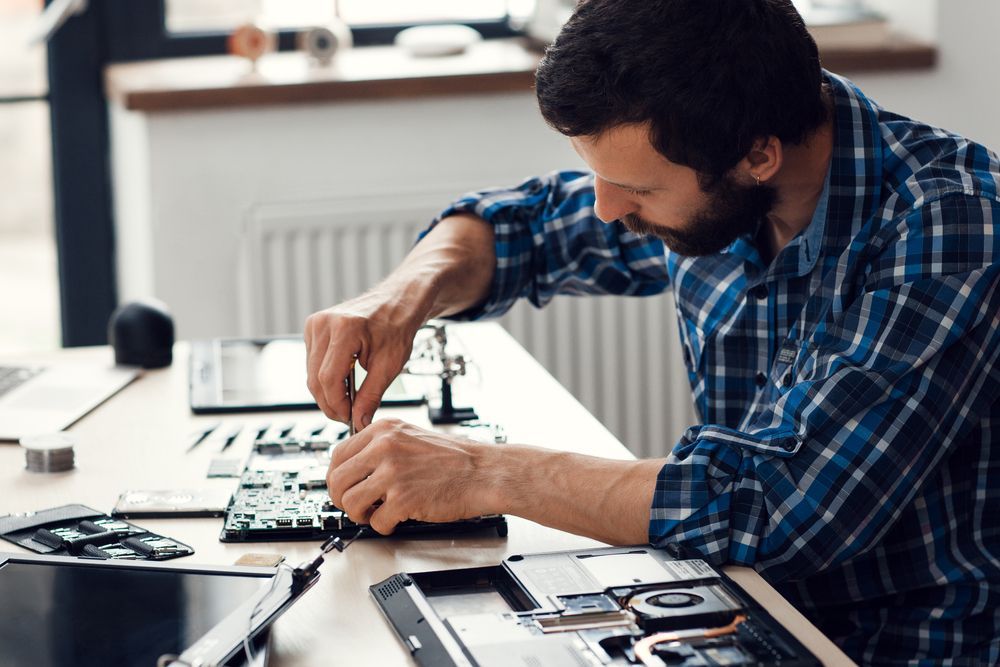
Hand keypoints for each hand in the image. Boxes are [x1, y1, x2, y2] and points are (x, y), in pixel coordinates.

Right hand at [304, 289, 426, 429]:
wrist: (396, 302)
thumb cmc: (397, 327)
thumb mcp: (390, 365)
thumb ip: (371, 395)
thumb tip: (359, 421)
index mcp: (345, 329)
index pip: (328, 379)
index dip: (337, 404)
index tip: (349, 418)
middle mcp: (324, 323)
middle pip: (315, 378)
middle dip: (330, 403)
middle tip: (348, 416)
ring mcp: (315, 323)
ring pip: (311, 373)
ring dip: (327, 392)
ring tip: (349, 400)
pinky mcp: (313, 327)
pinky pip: (312, 362)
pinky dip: (324, 377)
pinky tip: (342, 382)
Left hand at [326, 418, 498, 534]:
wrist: (485, 472)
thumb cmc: (456, 459)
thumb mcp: (412, 437)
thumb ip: (381, 448)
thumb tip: (354, 469)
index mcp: (384, 430)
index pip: (338, 455)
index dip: (337, 477)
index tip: (344, 487)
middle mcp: (384, 447)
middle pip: (337, 480)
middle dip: (342, 500)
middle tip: (356, 507)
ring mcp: (393, 473)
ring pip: (350, 503)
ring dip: (360, 515)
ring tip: (376, 514)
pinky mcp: (403, 499)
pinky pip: (376, 521)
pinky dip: (384, 526)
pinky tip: (397, 519)